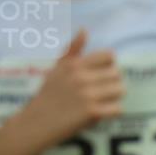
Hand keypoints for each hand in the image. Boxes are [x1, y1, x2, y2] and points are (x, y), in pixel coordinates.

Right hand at [21, 30, 123, 146]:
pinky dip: (112, 113)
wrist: (35, 124)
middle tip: (101, 93)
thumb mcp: (56, 69)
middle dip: (113, 84)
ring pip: (120, 90)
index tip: (101, 76)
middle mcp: (81, 76)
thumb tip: (84, 30)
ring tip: (102, 102)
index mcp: (73, 64)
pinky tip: (101, 114)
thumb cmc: (47, 96)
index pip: (109, 56)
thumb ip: (72, 51)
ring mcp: (87, 94)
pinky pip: (118, 108)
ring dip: (114, 98)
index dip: (110, 66)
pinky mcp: (92, 112)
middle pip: (117, 74)